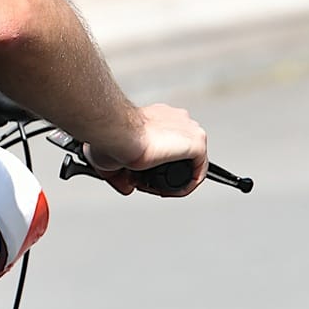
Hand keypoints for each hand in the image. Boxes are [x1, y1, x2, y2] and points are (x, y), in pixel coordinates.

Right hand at [82, 103, 207, 197]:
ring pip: (190, 162)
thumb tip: (126, 187)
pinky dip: (186, 186)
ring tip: (158, 190)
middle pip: (179, 153)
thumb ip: (119, 173)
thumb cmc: (112, 137)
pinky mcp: (197, 142)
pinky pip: (198, 171)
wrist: (119, 134)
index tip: (143, 173)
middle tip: (148, 183)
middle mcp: (175, 119)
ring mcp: (188, 129)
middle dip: (165, 171)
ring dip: (175, 180)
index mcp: (156, 116)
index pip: (166, 141)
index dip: (155, 162)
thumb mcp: (109, 158)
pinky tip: (170, 192)